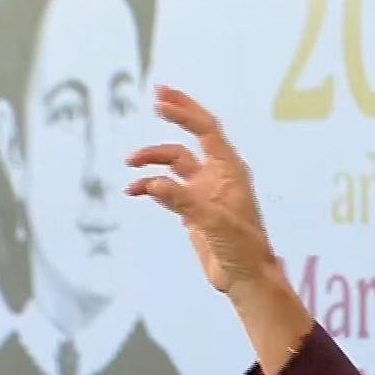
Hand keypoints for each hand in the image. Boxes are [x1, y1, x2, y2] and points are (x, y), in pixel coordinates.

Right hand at [126, 85, 275, 294]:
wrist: (245, 278)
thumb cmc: (242, 249)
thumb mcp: (214, 224)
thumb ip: (183, 202)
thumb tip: (152, 184)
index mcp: (230, 171)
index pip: (207, 131)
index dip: (185, 113)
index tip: (160, 100)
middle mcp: (217, 176)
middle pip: (192, 137)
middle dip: (176, 116)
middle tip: (155, 96)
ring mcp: (204, 191)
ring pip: (174, 164)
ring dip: (152, 160)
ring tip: (129, 164)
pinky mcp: (193, 209)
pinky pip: (166, 188)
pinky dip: (150, 186)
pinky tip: (134, 191)